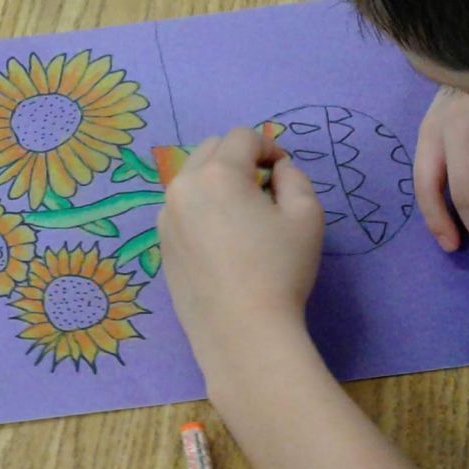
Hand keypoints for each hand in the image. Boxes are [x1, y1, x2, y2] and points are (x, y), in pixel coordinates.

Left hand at [157, 127, 325, 363]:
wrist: (242, 332)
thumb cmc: (280, 270)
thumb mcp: (306, 216)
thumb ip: (294, 178)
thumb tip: (277, 169)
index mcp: (217, 174)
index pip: (242, 136)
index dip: (269, 146)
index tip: (283, 172)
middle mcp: (182, 188)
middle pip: (211, 150)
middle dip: (239, 158)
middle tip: (264, 189)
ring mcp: (165, 217)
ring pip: (192, 179)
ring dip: (218, 182)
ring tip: (243, 216)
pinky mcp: (162, 245)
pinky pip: (182, 209)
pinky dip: (202, 208)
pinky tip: (223, 242)